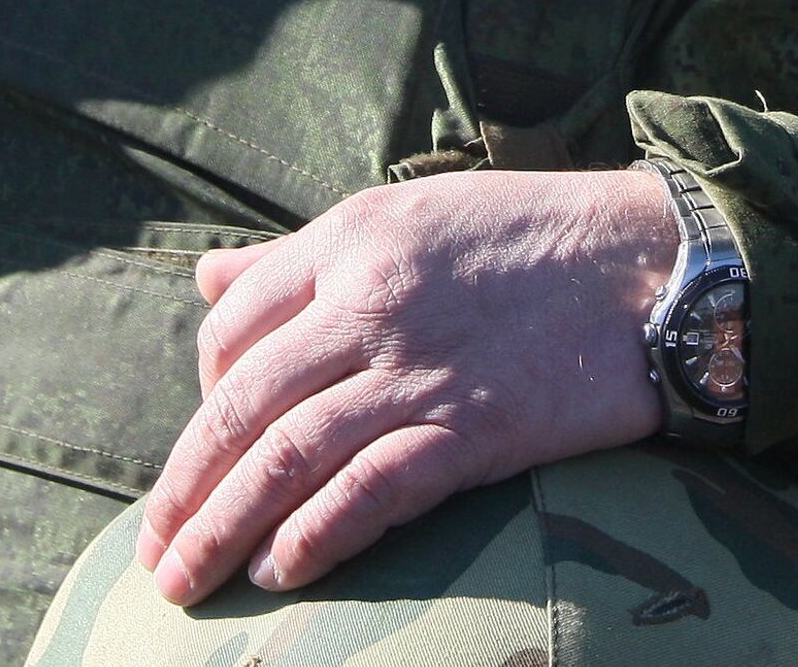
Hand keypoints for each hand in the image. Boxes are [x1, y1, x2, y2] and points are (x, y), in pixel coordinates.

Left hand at [137, 169, 678, 604]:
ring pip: (289, 454)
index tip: (198, 451)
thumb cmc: (525, 235)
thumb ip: (299, 256)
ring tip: (188, 581)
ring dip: (225, 527)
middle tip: (154, 551)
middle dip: (185, 486)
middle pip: (243, 401)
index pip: (232, 325)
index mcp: (347, 240)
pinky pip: (370, 489)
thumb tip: (208, 279)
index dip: (199, 397)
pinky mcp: (472, 428)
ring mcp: (417, 367)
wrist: (643, 260)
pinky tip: (282, 570)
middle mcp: (367, 301)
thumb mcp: (402, 216)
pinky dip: (316, 535)